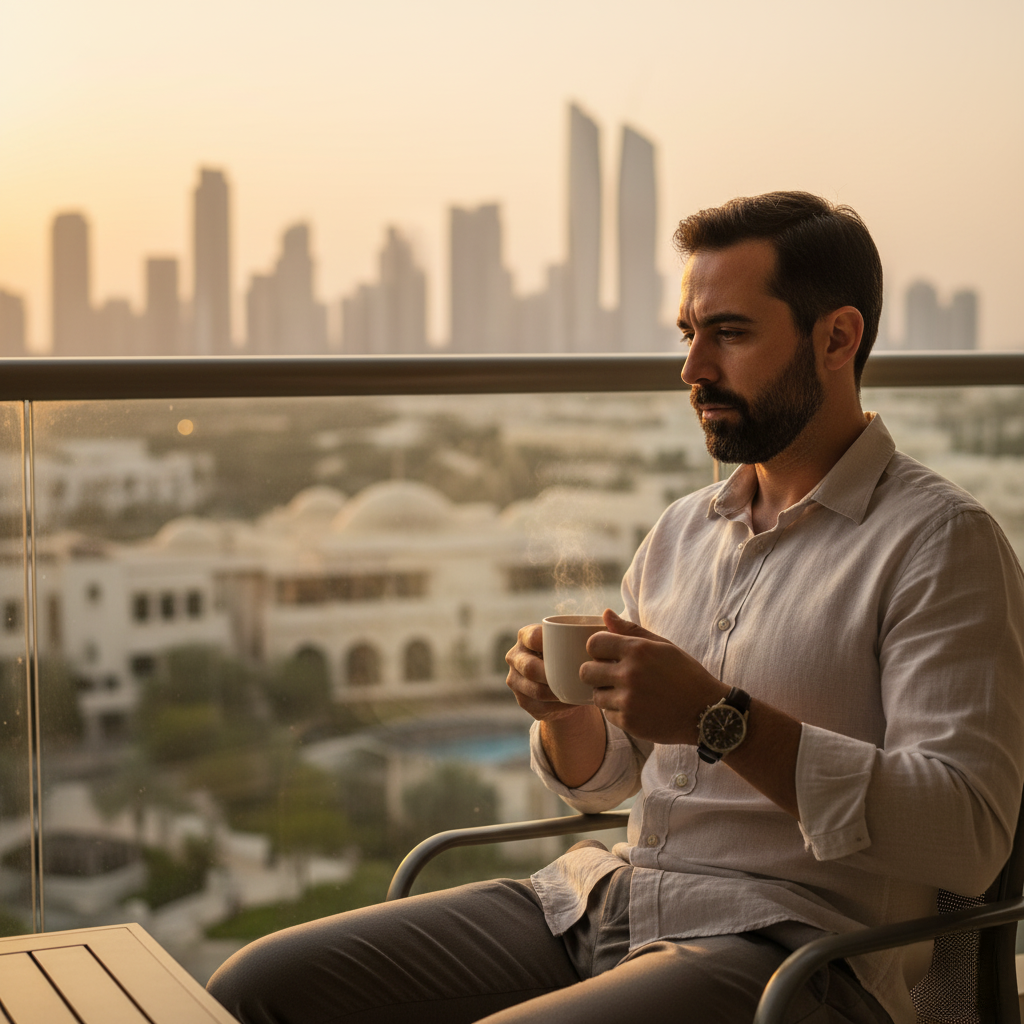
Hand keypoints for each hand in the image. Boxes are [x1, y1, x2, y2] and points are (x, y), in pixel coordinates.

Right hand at [505, 623, 595, 723]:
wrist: (564, 681)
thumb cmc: (574, 653)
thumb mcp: (579, 639)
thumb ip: (593, 627)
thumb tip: (608, 614)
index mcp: (525, 636)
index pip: (532, 637)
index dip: (548, 642)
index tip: (570, 649)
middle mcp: (515, 656)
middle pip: (530, 668)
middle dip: (553, 674)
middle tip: (577, 677)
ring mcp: (515, 680)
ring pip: (535, 690)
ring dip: (556, 693)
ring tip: (575, 691)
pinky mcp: (522, 701)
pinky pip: (538, 707)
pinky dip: (555, 707)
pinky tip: (569, 703)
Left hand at [582, 610, 726, 743]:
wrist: (708, 713)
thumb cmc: (685, 675)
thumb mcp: (663, 646)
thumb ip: (630, 630)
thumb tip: (606, 613)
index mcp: (637, 649)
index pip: (593, 644)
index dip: (597, 649)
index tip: (606, 655)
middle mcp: (629, 674)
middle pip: (586, 671)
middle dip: (595, 673)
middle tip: (611, 676)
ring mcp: (628, 700)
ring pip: (595, 695)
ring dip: (606, 694)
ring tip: (627, 693)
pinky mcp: (629, 722)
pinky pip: (608, 714)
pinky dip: (618, 712)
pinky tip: (637, 708)